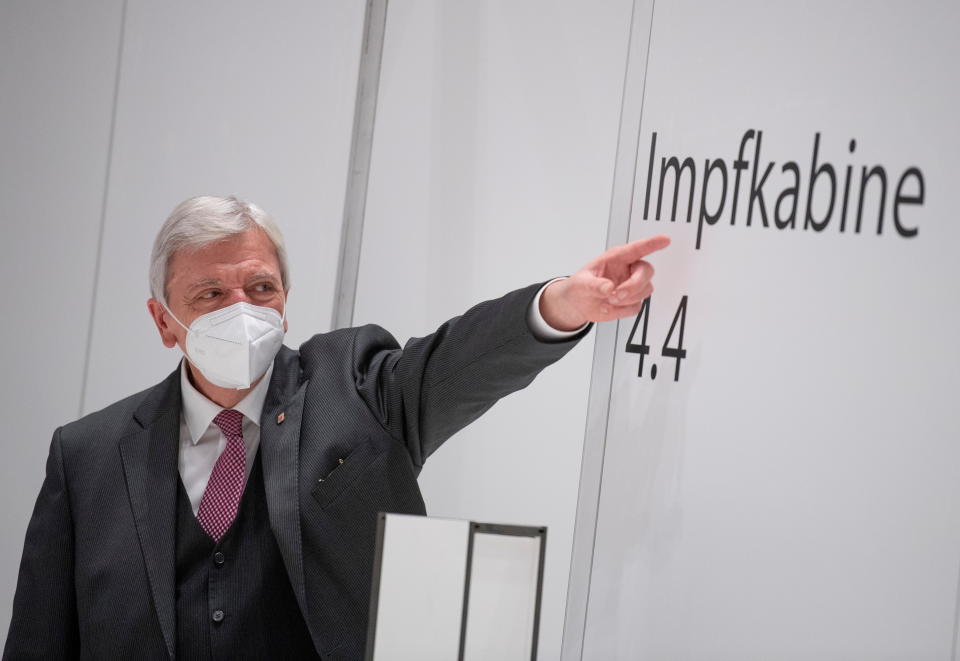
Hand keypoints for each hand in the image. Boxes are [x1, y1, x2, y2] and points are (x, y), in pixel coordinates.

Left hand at [539, 235, 670, 329]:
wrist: (577, 305)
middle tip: (617, 295)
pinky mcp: (632, 302)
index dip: (652, 243)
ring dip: (628, 299)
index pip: (637, 249)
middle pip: (646, 272)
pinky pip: (636, 307)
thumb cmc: (580, 286)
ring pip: (645, 290)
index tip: (665, 240)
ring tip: (608, 301)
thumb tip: (607, 288)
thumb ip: (593, 285)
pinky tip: (608, 307)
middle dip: (634, 285)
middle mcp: (627, 270)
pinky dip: (622, 310)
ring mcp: (632, 286)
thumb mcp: (581, 283)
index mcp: (616, 258)